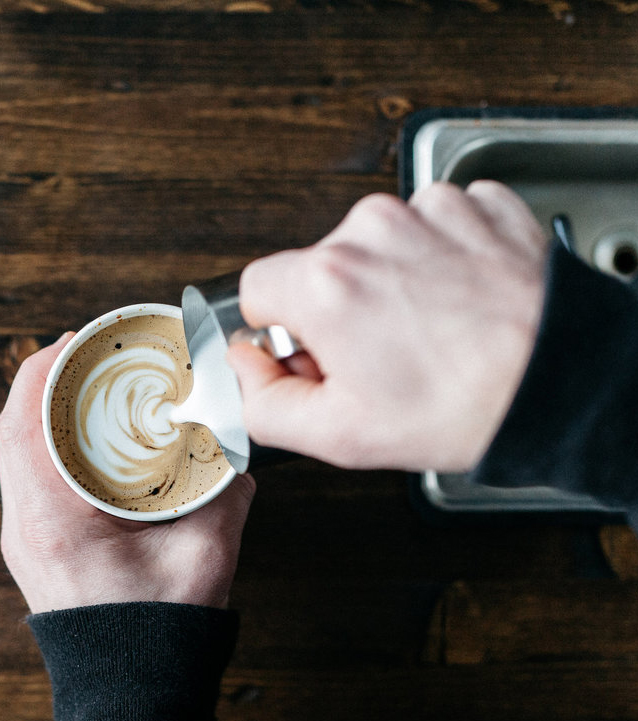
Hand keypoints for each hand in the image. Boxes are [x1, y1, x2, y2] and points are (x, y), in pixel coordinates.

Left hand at [0, 334, 255, 613]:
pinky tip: (91, 435)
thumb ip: (225, 495)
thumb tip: (235, 451)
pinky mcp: (36, 546)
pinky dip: (54, 444)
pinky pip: (32, 477)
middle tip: (94, 353)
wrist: (130, 696)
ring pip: (19, 452)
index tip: (76, 339)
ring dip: (49, 411)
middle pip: (16, 430)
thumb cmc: (159, 637)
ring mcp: (25, 537)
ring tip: (92, 385)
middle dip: (50, 380)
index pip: (24, 426)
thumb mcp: (205, 556)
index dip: (44, 370)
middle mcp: (26, 525)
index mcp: (54, 522)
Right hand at [228, 181, 547, 471]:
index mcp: (326, 282)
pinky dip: (437, 263)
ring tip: (429, 335)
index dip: (282, 334)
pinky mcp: (475, 204)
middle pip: (319, 267)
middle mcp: (372, 230)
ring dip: (390, 285)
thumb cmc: (463, 408)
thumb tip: (241, 367)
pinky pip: (431, 229)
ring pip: (376, 247)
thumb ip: (261, 403)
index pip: (258, 289)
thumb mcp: (338, 435)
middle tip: (381, 360)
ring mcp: (428, 210)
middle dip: (337, 311)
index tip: (316, 357)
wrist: (562, 384)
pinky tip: (458, 306)